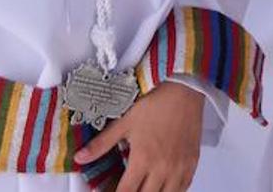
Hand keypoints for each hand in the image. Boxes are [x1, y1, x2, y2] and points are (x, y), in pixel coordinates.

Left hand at [73, 82, 203, 191]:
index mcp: (143, 159)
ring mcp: (179, 168)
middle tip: (125, 188)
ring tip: (142, 187)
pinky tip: (162, 186)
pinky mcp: (192, 164)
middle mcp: (162, 168)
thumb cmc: (156, 102)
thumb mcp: (125, 121)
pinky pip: (182, 189)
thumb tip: (80, 157)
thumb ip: (102, 143)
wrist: (184, 89)